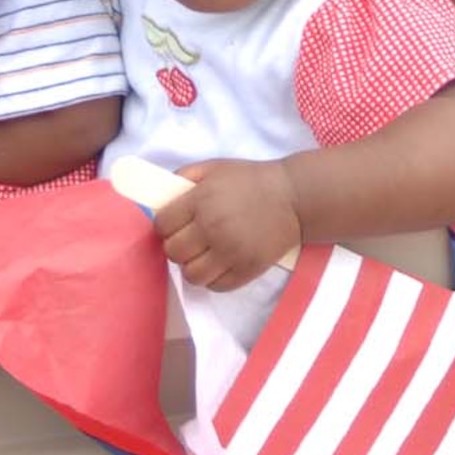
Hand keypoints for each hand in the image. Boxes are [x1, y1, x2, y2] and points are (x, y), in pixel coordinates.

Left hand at [157, 160, 302, 289]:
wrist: (294, 197)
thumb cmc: (251, 180)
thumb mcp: (215, 168)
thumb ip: (184, 178)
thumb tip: (159, 200)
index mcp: (201, 200)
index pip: (162, 225)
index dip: (166, 225)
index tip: (176, 224)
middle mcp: (212, 228)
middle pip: (173, 252)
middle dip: (177, 246)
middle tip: (191, 240)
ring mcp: (230, 252)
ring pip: (191, 275)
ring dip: (193, 266)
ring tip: (204, 255)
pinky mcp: (247, 269)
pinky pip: (215, 286)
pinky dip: (213, 278)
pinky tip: (220, 264)